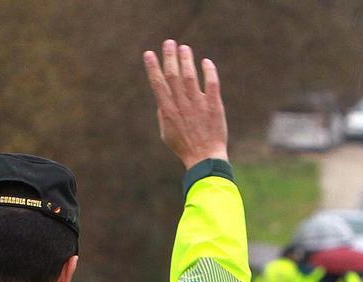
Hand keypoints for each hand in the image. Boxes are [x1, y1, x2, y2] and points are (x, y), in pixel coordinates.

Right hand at [143, 40, 228, 166]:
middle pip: (173, 75)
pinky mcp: (214, 106)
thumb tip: (162, 99)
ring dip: (186, 60)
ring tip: (184, 48)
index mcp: (168, 111)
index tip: (149, 54)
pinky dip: (208, 71)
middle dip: (169, 57)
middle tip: (169, 43)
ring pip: (190, 77)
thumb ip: (163, 115)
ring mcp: (198, 104)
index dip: (153, 67)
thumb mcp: (166, 133)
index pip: (158, 84)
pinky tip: (205, 62)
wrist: (204, 158)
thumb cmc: (183, 147)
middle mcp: (181, 105)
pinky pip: (211, 84)